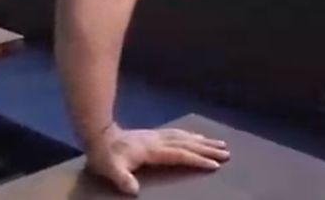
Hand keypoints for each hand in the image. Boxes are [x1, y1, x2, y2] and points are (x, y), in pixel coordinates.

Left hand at [85, 124, 230, 194]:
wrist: (97, 135)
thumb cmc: (104, 155)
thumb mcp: (109, 169)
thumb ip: (122, 179)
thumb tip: (133, 191)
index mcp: (152, 150)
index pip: (180, 154)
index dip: (197, 160)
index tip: (215, 165)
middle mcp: (158, 140)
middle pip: (188, 143)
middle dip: (208, 149)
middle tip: (227, 152)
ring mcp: (156, 135)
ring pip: (185, 136)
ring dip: (203, 140)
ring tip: (219, 143)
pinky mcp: (153, 134)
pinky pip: (178, 133)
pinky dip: (191, 135)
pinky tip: (196, 135)